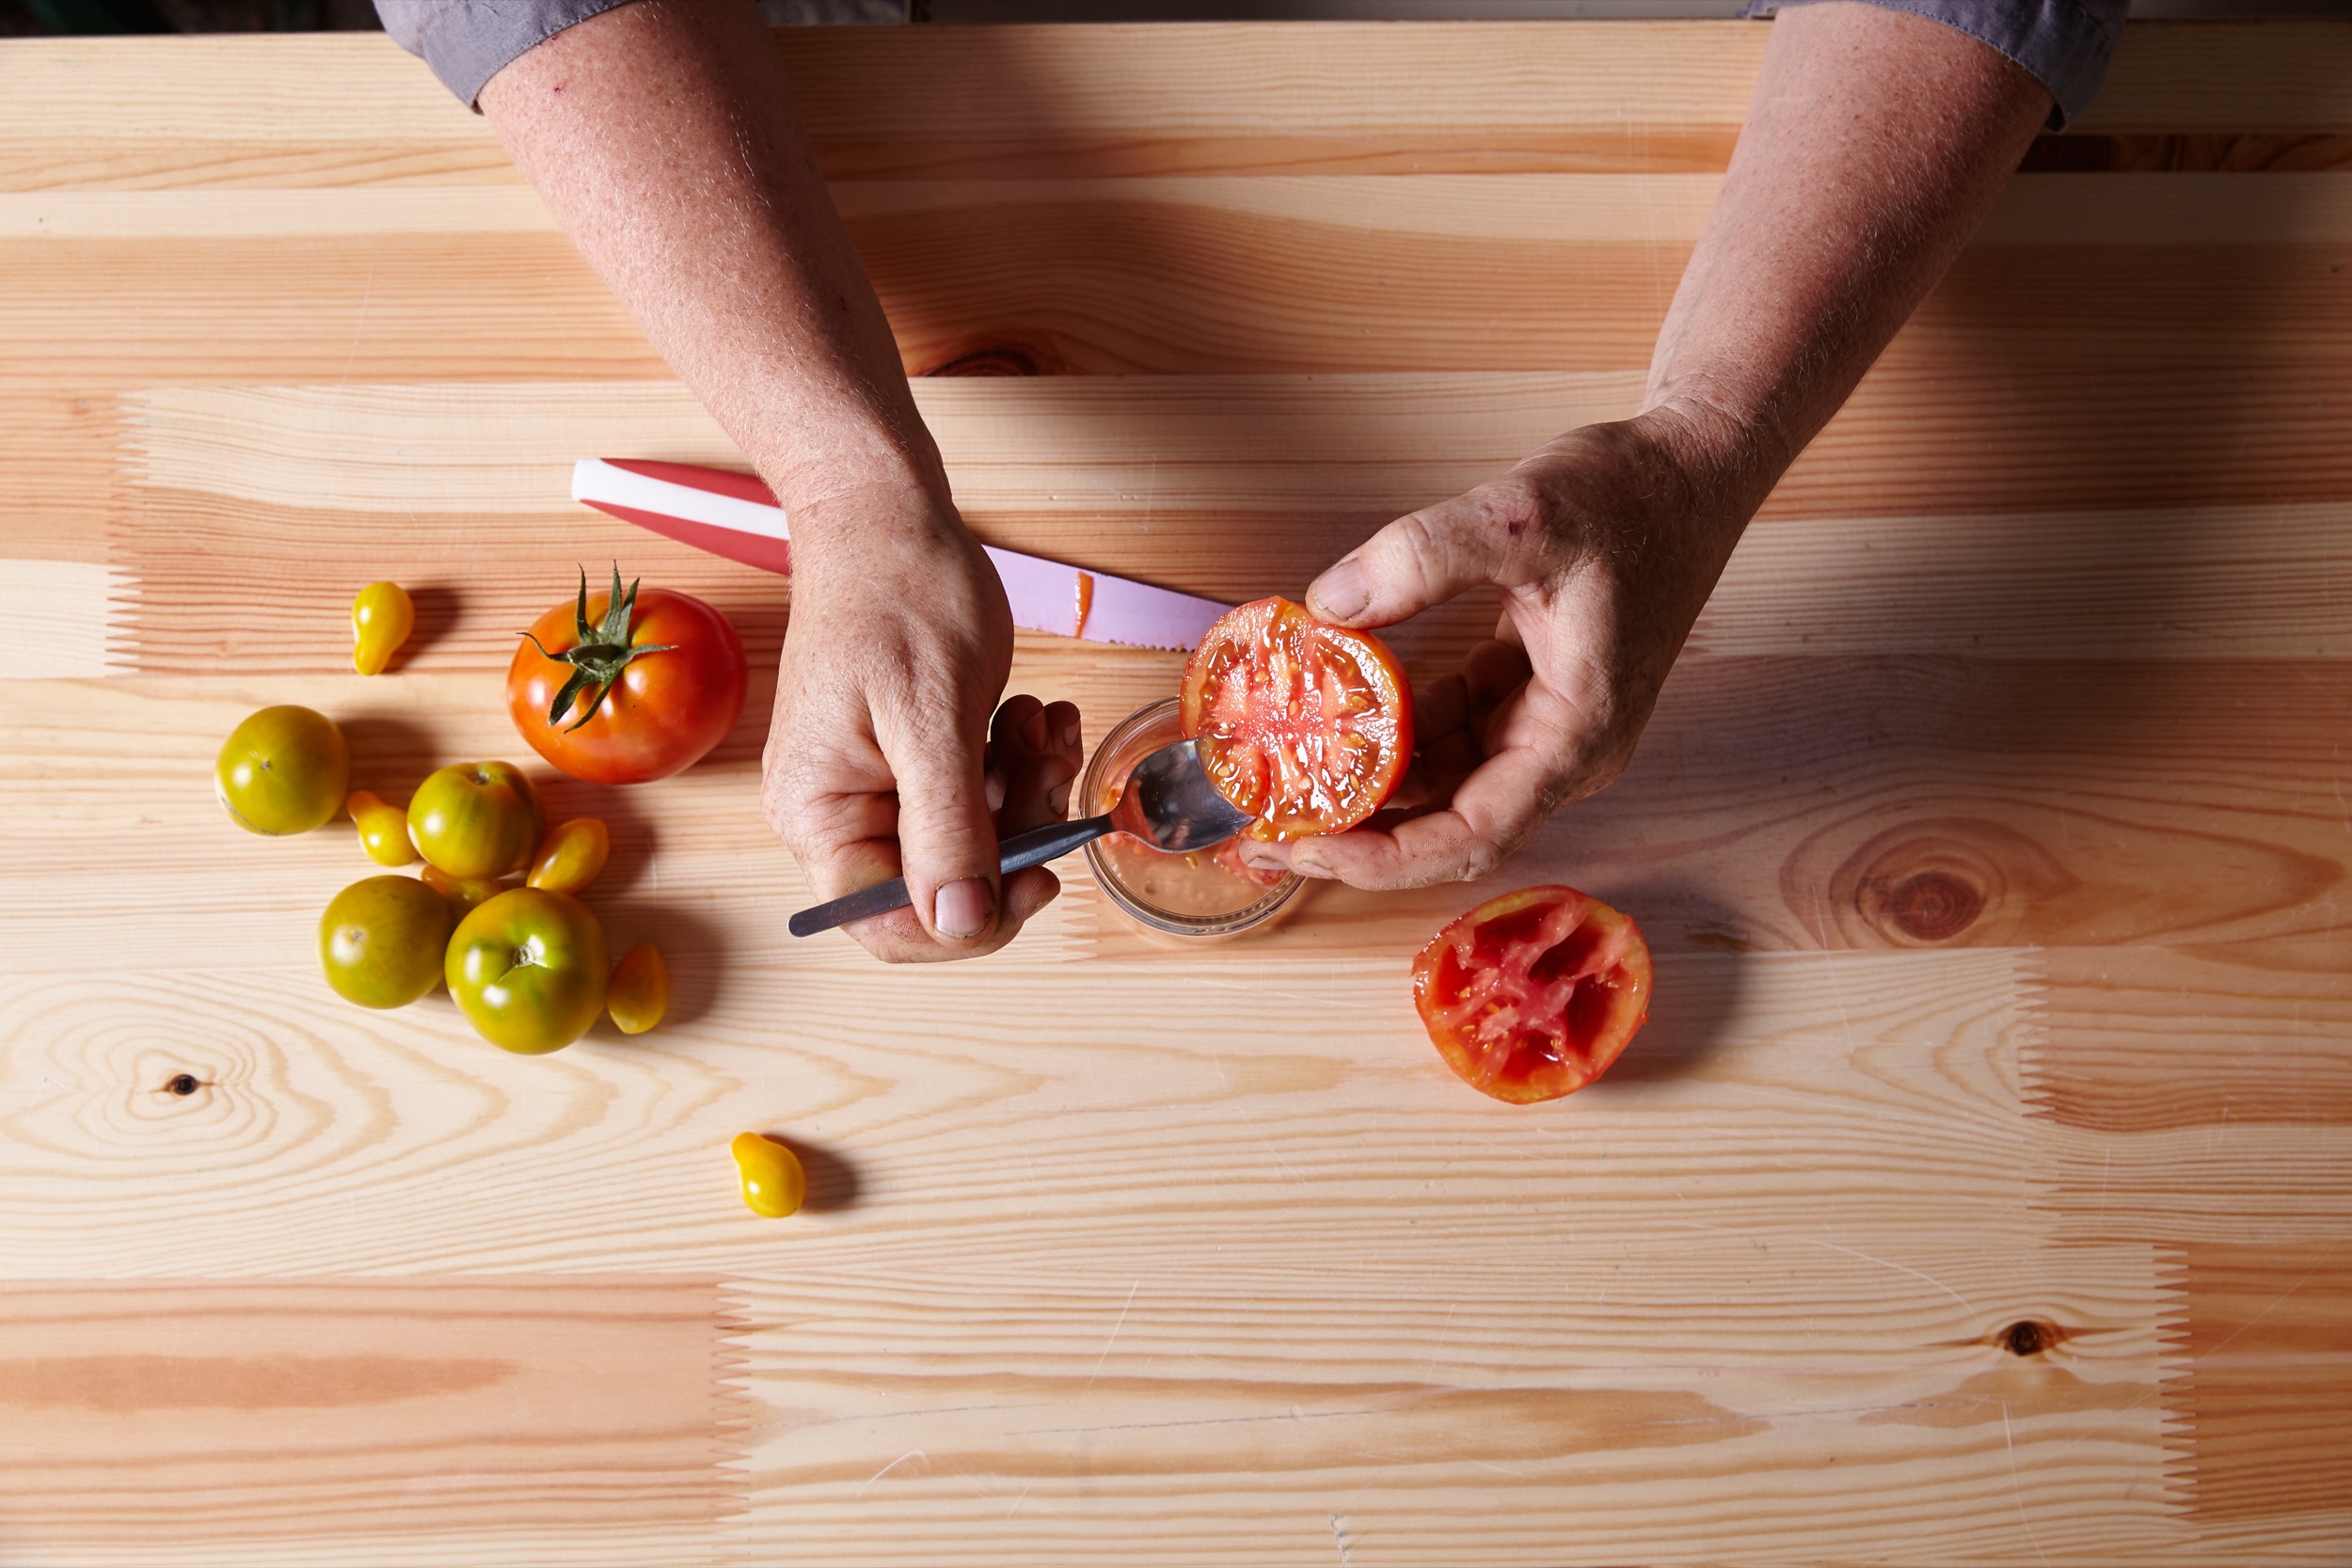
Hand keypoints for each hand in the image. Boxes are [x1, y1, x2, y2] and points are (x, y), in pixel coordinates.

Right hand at [761, 484, 1082, 960]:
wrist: (889, 516)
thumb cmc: (896, 595)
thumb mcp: (932, 717)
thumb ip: (947, 829)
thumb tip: (959, 924)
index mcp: (818, 815)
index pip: (887, 923)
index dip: (971, 921)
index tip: (1041, 876)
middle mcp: (838, 812)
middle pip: (943, 884)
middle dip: (1013, 835)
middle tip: (1049, 769)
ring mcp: (878, 786)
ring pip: (976, 840)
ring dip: (1026, 790)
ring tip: (1035, 722)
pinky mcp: (917, 760)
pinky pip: (981, 796)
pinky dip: (1019, 763)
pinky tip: (1033, 713)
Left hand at [1243, 408, 1762, 889]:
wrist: (1692, 469)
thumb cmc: (1634, 496)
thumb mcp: (1522, 513)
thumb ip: (1424, 555)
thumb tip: (1330, 605)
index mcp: (1577, 732)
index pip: (1475, 834)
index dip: (1387, 856)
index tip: (1309, 846)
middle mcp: (1562, 747)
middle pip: (1449, 827)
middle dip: (1356, 836)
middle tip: (1261, 833)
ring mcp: (1542, 723)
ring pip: (1441, 784)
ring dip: (1365, 789)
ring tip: (1277, 786)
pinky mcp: (1523, 693)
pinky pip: (1445, 733)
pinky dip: (1387, 733)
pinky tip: (1327, 720)